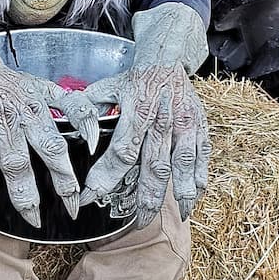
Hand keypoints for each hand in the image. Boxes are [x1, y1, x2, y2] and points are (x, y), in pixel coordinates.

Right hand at [0, 5, 98, 228]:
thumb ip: (78, 112)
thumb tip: (95, 141)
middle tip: (34, 220)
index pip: (54, 150)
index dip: (65, 180)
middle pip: (16, 162)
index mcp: (34, 111)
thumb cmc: (16, 85)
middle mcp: (7, 119)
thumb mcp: (50, 90)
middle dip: (24, 195)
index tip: (74, 205)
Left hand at [81, 65, 209, 226]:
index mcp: (137, 111)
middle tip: (138, 222)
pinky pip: (202, 156)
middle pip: (154, 166)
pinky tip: (195, 197)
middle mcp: (162, 121)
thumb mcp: (106, 87)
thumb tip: (76, 133)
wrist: (167, 57)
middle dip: (146, 198)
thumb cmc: (134, 78)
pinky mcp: (200, 126)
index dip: (106, 177)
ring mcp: (185, 124)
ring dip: (180, 193)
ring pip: (182, 164)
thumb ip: (88, 110)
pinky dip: (200, 178)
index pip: (121, 152)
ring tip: (178, 216)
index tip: (91, 197)